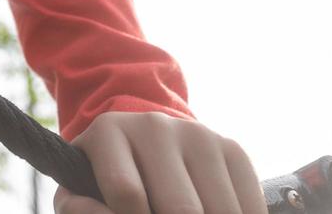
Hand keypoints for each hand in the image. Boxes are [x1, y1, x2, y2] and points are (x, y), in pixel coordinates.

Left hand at [54, 112, 265, 213]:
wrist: (145, 145)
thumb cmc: (108, 179)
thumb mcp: (82, 190)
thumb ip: (81, 208)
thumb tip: (99, 212)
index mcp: (109, 133)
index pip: (128, 193)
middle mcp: (154, 126)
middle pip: (181, 208)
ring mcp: (198, 134)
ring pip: (220, 210)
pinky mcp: (232, 149)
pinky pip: (250, 206)